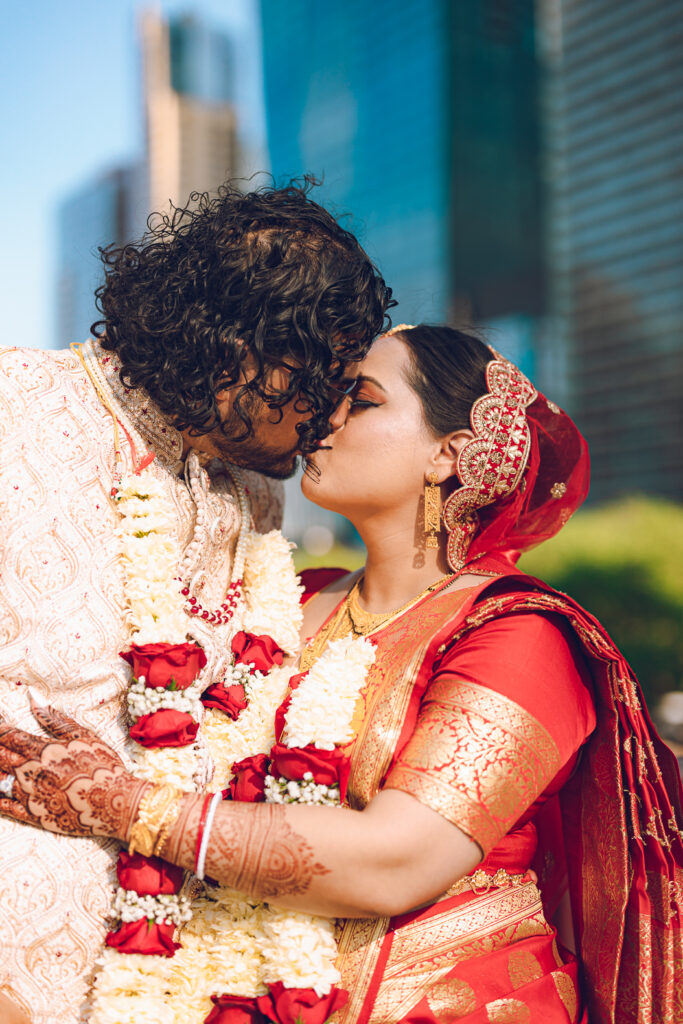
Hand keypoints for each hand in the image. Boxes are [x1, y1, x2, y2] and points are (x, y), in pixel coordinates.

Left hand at [0, 701, 147, 840]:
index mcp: (41, 750)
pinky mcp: (31, 814)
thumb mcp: (82, 735)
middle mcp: (29, 771)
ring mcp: (28, 794)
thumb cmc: (102, 765)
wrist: (114, 803)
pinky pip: (3, 806)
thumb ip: (54, 718)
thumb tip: (33, 696)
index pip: (8, 734)